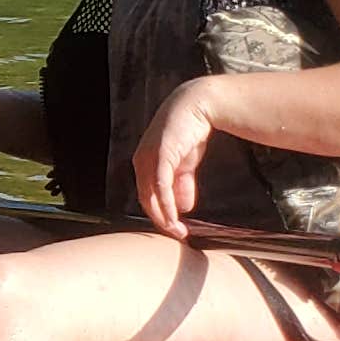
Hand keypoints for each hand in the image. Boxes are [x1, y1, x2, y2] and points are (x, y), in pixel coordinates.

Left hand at [133, 80, 226, 236]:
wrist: (197, 106)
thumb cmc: (188, 131)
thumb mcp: (184, 164)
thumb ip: (182, 185)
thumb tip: (184, 208)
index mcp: (144, 163)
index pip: (147, 195)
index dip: (159, 213)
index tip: (174, 228)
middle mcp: (142, 162)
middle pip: (146, 199)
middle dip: (161, 219)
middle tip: (176, 234)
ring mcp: (149, 159)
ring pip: (151, 196)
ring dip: (164, 217)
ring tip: (177, 231)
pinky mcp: (160, 156)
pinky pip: (161, 187)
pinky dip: (166, 205)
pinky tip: (175, 217)